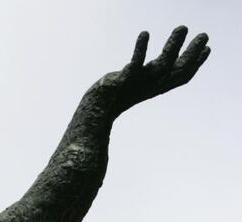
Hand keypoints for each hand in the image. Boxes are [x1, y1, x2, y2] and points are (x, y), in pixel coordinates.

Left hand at [95, 26, 209, 117]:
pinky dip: (141, 48)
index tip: (208, 48)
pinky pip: (135, 63)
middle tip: (204, 34)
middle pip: (179, 69)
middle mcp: (152, 86)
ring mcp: (140, 83)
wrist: (98, 110)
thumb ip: (156, 70)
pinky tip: (145, 33)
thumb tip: (172, 57)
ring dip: (174, 45)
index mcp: (158, 86)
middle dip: (193, 52)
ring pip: (163, 64)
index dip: (197, 64)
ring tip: (183, 27)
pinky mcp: (124, 80)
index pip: (183, 77)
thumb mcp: (142, 81)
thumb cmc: (120, 93)